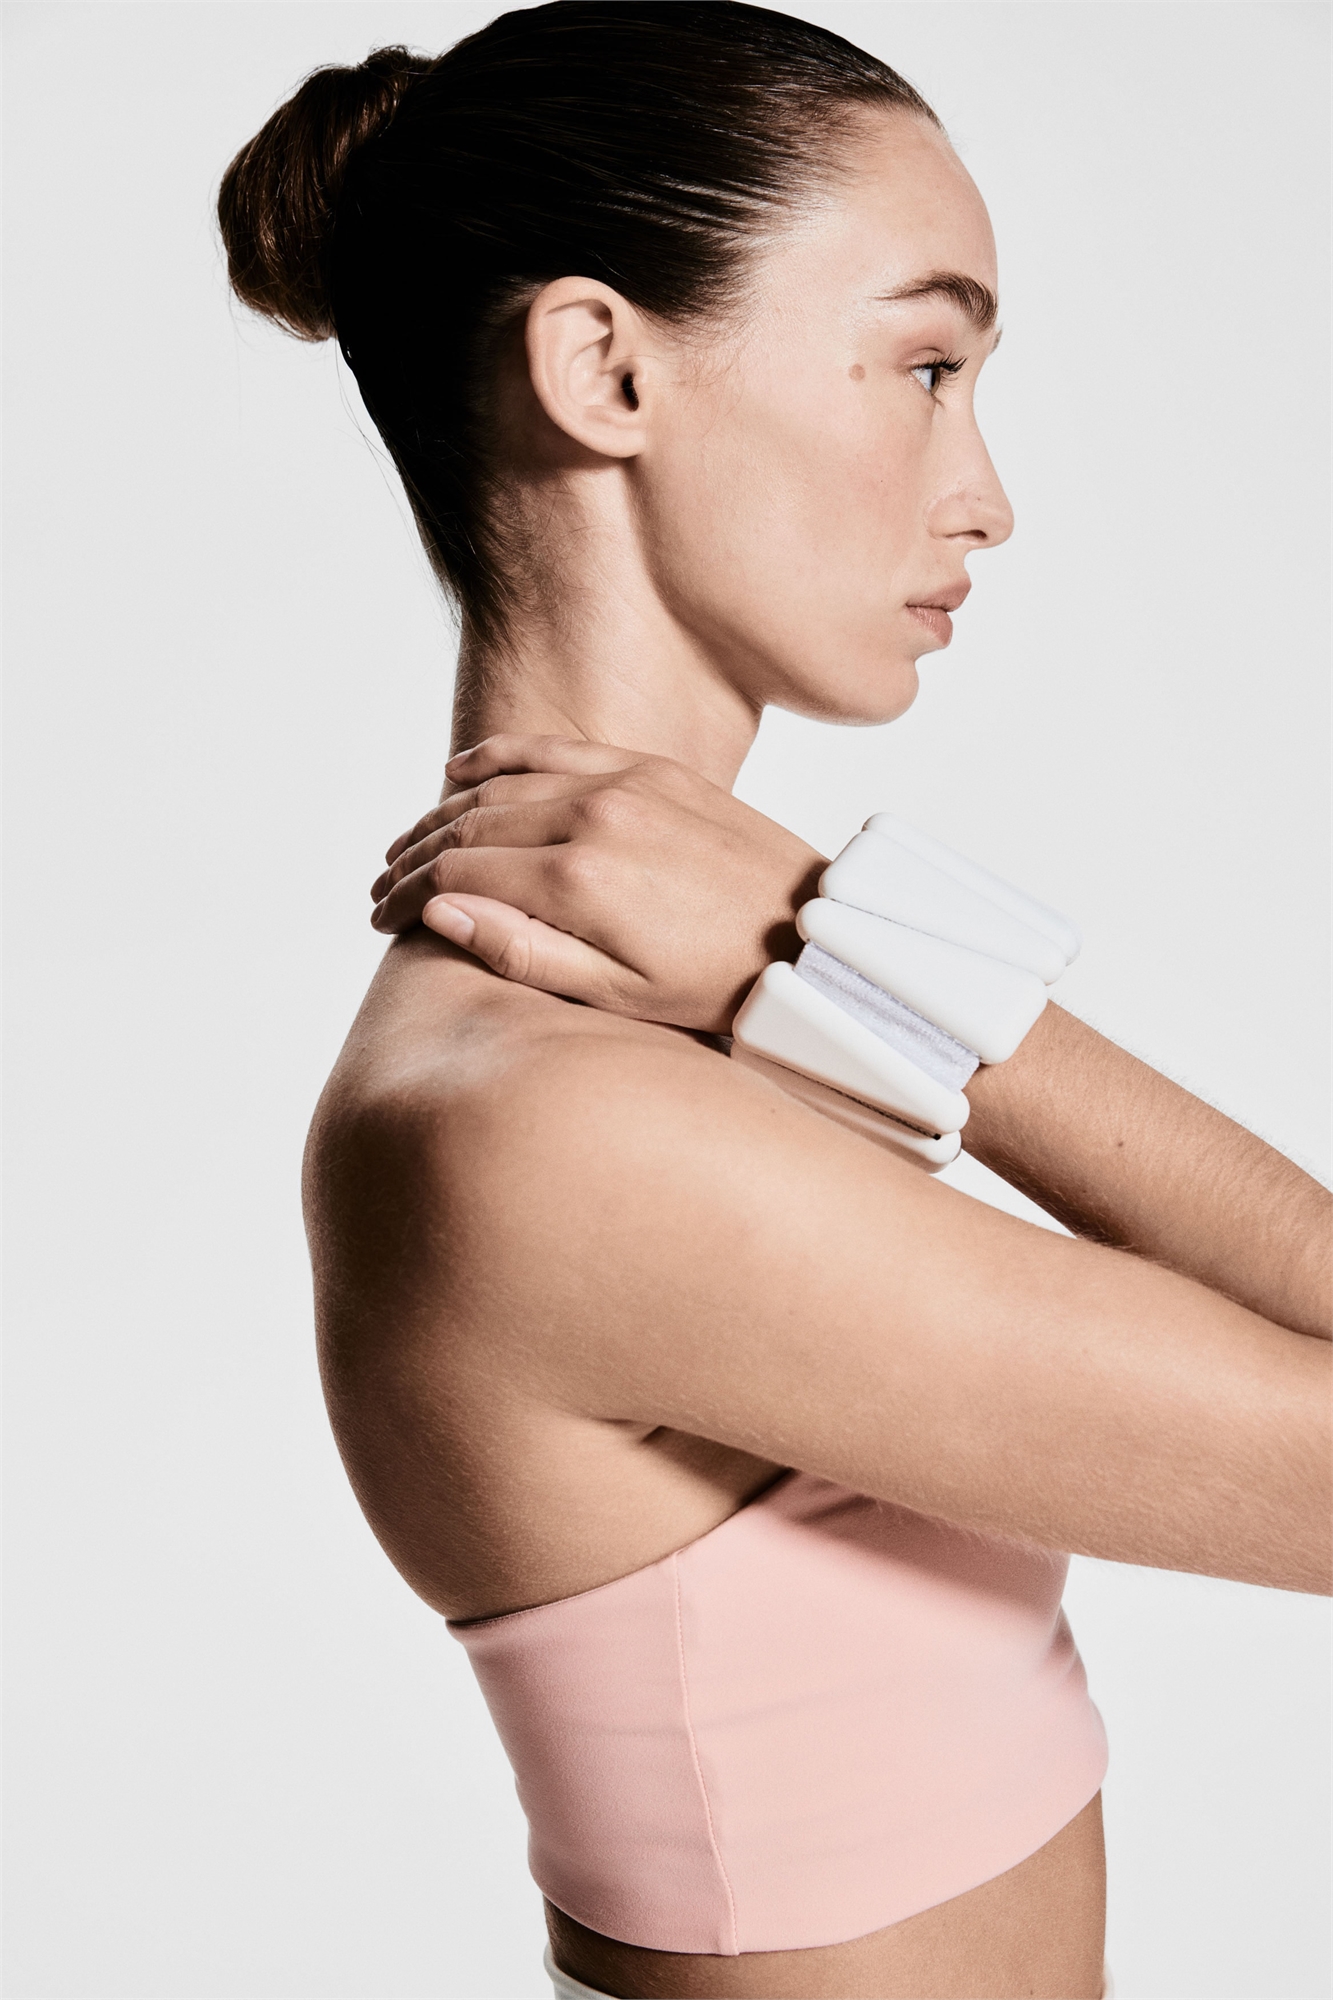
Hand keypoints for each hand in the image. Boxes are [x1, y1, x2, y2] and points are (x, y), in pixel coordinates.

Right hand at [370, 736, 824, 1031]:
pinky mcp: (651, 769)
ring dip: (444, 811)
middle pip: (469, 825)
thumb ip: (523, 953)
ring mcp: (622, 784)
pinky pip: (553, 750)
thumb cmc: (716, 984)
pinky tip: (462, 773)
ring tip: (411, 845)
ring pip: (501, 784)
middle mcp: (593, 819)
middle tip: (382, 887)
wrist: (813, 937)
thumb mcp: (618, 996)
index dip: (408, 898)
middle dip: (414, 857)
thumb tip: (439, 915)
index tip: (382, 920)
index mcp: (579, 883)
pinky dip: (498, 758)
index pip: (459, 876)